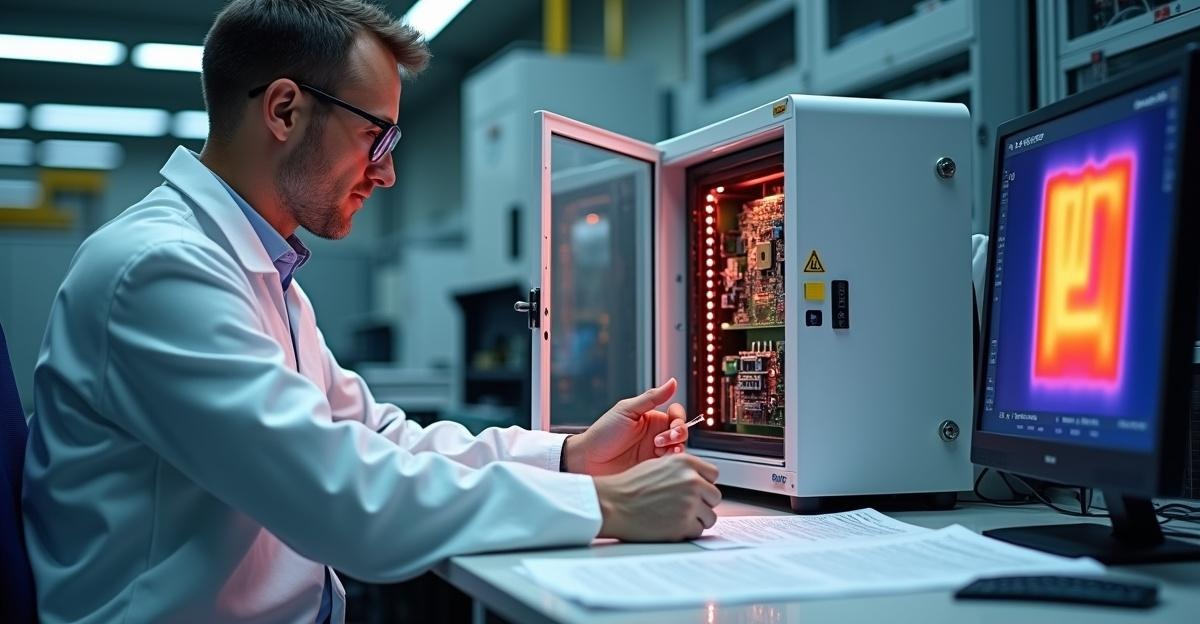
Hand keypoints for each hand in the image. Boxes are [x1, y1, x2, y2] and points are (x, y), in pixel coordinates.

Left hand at [564, 378, 689, 476]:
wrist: (588, 460)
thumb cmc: (603, 433)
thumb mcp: (628, 411)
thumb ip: (652, 398)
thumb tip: (673, 382)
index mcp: (651, 418)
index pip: (676, 415)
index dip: (679, 419)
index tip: (672, 424)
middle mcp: (656, 434)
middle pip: (681, 432)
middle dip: (678, 434)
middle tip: (662, 440)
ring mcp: (654, 452)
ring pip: (679, 449)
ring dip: (675, 448)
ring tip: (659, 450)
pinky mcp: (652, 469)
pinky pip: (670, 465)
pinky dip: (670, 463)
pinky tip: (659, 461)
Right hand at [593, 453, 720, 540]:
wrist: (612, 504)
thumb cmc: (629, 486)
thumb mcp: (658, 465)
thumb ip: (681, 470)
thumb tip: (699, 479)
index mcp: (685, 463)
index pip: (713, 474)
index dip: (704, 484)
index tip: (696, 490)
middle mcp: (691, 480)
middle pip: (714, 496)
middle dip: (702, 503)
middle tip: (683, 507)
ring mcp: (689, 503)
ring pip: (710, 516)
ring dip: (696, 519)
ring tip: (675, 518)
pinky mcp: (684, 524)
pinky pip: (698, 531)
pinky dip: (687, 532)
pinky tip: (670, 526)